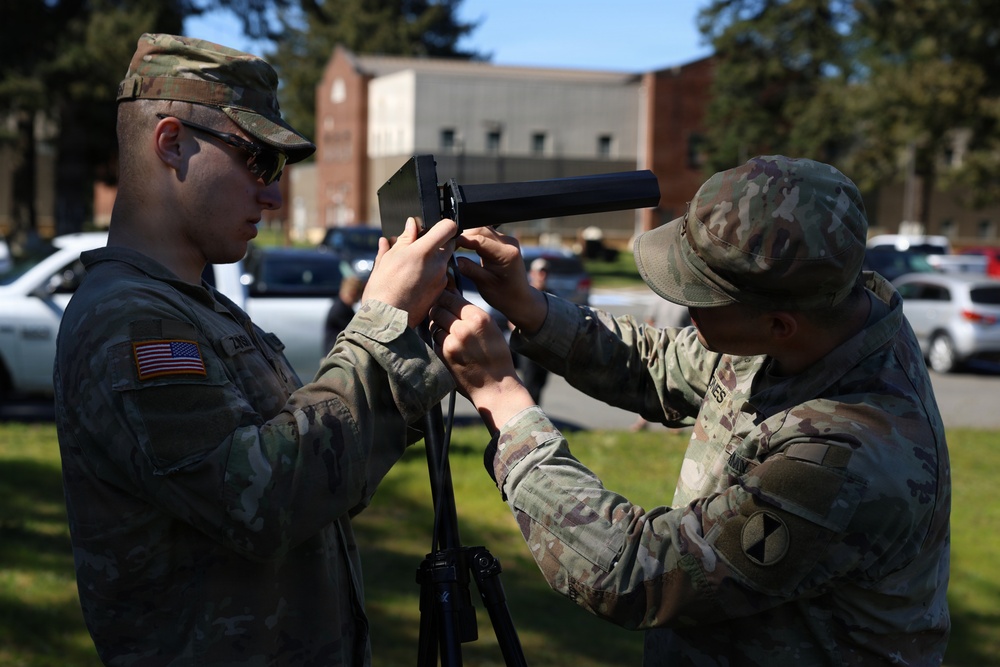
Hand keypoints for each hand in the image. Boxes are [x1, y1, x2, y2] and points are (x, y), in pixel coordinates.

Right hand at [364, 217, 457, 327]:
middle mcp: (437, 264)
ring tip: (413, 267)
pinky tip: (416, 280)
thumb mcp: (388, 258)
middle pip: (449, 243)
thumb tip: (411, 225)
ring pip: (444, 260)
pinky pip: (441, 275)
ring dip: (434, 259)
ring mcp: (441, 278)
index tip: (434, 227)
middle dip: (438, 242)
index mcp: (423, 251)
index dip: (442, 224)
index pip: (448, 227)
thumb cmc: (383, 289)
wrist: (387, 320)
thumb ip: (404, 239)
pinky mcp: (441, 291)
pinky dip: (432, 273)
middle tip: (419, 247)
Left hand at [429, 289, 534, 431]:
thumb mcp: (491, 328)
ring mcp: (451, 343)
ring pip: (433, 325)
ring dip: (437, 327)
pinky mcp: (443, 356)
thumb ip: (471, 312)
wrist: (495, 387)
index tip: (444, 299)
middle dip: (438, 310)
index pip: (450, 298)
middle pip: (437, 309)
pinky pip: (434, 341)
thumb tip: (451, 293)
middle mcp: (463, 329)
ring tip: (448, 332)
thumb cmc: (496, 356)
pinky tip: (450, 346)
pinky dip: (438, 341)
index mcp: (478, 318)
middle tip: (442, 314)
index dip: (444, 297)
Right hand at [454, 227, 547, 332]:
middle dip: (463, 235)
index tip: (447, 245)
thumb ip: (469, 269)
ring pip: (482, 230)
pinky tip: (464, 246)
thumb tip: (453, 259)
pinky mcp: (503, 242)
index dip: (461, 240)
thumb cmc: (504, 295)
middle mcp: (509, 243)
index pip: (479, 239)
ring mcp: (508, 240)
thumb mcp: (484, 285)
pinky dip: (474, 239)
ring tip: (454, 245)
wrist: (519, 298)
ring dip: (468, 236)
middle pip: (481, 230)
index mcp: (507, 254)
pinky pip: (486, 235)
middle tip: (448, 244)